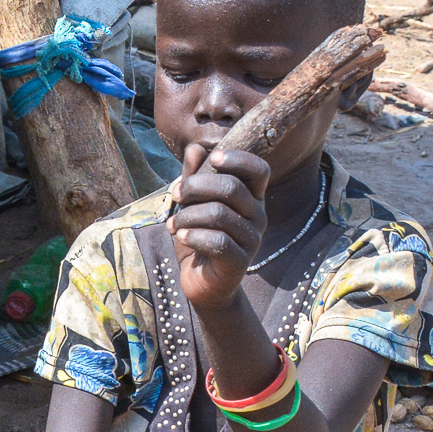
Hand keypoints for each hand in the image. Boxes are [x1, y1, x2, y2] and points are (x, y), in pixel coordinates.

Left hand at [168, 143, 269, 309]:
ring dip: (187, 216)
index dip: (239, 159)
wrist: (201, 283)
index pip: (259, 170)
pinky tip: (180, 237)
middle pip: (230, 188)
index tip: (213, 158)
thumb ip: (194, 178)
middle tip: (175, 195)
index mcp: (250, 198)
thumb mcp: (192, 205)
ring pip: (219, 214)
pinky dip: (192, 235)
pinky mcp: (240, 262)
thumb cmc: (198, 238)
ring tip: (173, 225)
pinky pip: (217, 241)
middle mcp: (257, 216)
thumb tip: (195, 148)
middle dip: (195, 186)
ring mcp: (251, 240)